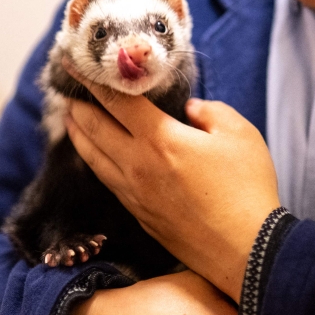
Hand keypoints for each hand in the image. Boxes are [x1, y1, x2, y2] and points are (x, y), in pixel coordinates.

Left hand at [64, 75, 279, 300]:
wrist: (246, 250)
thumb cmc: (247, 188)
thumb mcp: (239, 135)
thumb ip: (211, 111)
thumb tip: (190, 110)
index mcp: (160, 139)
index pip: (116, 102)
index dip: (93, 80)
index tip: (75, 65)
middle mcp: (138, 165)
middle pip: (95, 129)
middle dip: (78, 105)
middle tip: (67, 88)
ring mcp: (135, 194)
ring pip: (94, 158)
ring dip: (78, 134)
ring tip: (70, 119)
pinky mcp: (140, 216)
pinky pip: (108, 181)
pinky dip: (94, 161)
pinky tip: (97, 157)